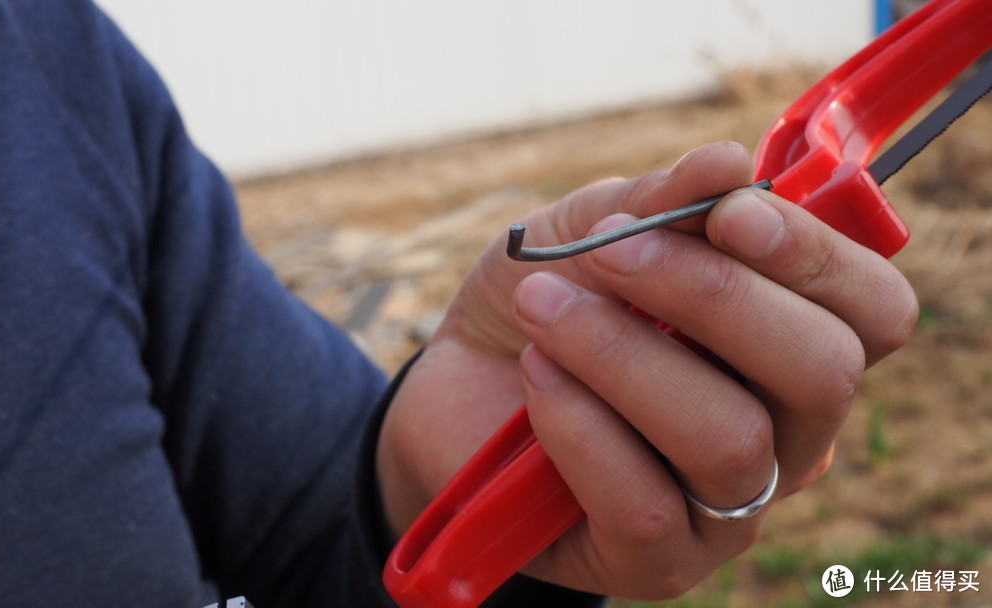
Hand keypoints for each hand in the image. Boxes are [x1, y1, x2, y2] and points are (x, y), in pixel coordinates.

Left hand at [375, 142, 916, 598]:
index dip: (816, 257)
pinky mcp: (657, 561)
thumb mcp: (588, 232)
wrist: (454, 385)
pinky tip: (534, 382)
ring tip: (541, 306)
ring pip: (729, 438)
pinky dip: (579, 424)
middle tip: (607, 254)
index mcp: (790, 344)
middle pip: (823, 373)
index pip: (873, 312)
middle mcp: (785, 435)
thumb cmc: (545, 301)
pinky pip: (645, 502)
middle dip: (712, 296)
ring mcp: (728, 508)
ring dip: (621, 354)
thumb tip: (730, 162)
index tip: (726, 213)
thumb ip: (658, 204)